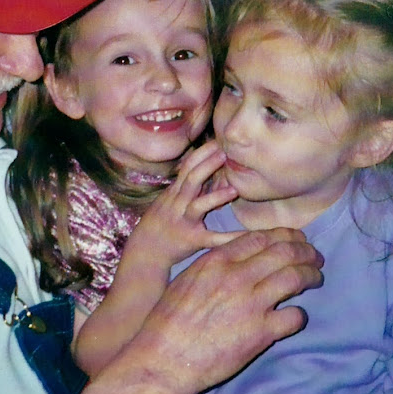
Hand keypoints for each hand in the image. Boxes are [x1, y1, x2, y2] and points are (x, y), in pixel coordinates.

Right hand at [65, 228, 323, 393]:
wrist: (163, 356)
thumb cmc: (168, 317)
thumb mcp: (188, 277)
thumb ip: (214, 264)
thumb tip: (236, 258)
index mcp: (219, 259)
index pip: (262, 237)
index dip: (284, 236)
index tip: (295, 240)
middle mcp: (238, 275)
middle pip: (284, 252)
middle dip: (305, 251)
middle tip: (314, 256)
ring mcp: (251, 303)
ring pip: (295, 277)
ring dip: (311, 275)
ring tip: (316, 277)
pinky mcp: (260, 333)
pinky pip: (293, 316)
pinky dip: (300, 313)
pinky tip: (297, 315)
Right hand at [131, 140, 239, 266]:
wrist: (144, 251)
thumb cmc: (159, 223)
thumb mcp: (168, 201)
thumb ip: (184, 187)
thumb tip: (204, 169)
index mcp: (174, 193)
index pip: (187, 167)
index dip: (202, 153)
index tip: (217, 141)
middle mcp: (177, 204)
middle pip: (191, 180)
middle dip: (207, 165)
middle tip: (225, 153)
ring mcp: (183, 222)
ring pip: (198, 206)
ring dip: (216, 197)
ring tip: (234, 189)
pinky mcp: (191, 240)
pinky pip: (211, 238)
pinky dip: (230, 237)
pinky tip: (248, 235)